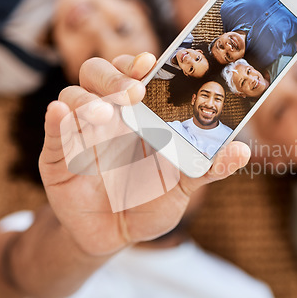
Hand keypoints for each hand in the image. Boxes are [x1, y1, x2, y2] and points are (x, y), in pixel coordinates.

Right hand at [39, 53, 249, 256]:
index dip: (138, 64)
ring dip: (87, 100)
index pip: (133, 74)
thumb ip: (208, 167)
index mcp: (138, 115)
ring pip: (73, 96)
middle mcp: (108, 116)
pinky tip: (60, 114)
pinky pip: (52, 132)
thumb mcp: (181, 186)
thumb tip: (244, 152)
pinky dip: (55, 121)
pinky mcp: (57, 157)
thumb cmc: (150, 202)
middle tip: (132, 92)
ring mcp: (80, 134)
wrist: (116, 234)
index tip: (151, 63)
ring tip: (104, 115)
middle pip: (99, 74)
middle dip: (113, 76)